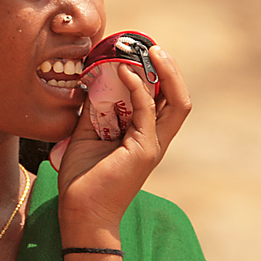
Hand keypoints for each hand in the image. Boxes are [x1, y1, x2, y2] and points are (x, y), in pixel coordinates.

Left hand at [57, 45, 190, 241]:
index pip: (164, 101)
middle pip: (180, 99)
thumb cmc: (82, 180)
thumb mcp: (86, 135)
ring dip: (165, 72)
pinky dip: (138, 86)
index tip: (141, 53)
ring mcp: (152, 145)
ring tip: (150, 51)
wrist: (80, 213)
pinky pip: (147, 110)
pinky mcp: (143, 149)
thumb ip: (94, 110)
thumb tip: (92, 81)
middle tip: (154, 48)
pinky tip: (123, 71)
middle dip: (171, 70)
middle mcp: (155, 140)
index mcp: (145, 137)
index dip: (159, 76)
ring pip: (177, 102)